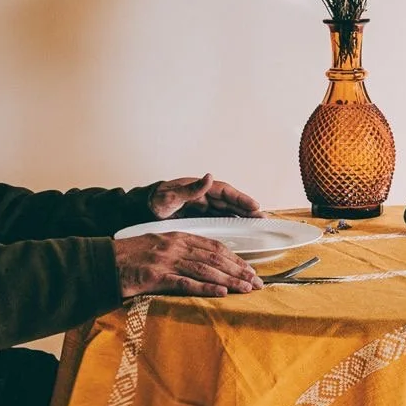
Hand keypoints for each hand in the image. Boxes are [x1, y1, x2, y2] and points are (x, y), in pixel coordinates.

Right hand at [113, 232, 262, 297]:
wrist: (102, 262)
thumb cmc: (130, 257)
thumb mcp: (158, 246)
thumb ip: (180, 251)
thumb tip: (204, 263)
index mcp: (178, 236)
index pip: (214, 246)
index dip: (235, 258)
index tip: (250, 269)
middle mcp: (175, 245)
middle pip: (215, 257)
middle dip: (239, 270)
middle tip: (257, 282)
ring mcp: (166, 260)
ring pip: (205, 269)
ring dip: (230, 280)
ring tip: (247, 289)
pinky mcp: (156, 276)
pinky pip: (185, 283)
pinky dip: (206, 288)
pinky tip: (221, 293)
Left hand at [148, 173, 263, 219]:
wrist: (142, 209)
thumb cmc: (155, 200)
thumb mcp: (171, 195)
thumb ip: (190, 189)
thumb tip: (210, 177)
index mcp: (199, 188)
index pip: (225, 192)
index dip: (241, 199)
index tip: (255, 205)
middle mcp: (204, 196)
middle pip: (230, 202)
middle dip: (247, 209)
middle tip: (263, 217)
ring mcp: (202, 206)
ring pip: (227, 211)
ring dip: (242, 216)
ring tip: (258, 223)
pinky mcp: (199, 216)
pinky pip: (219, 219)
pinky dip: (231, 223)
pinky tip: (240, 229)